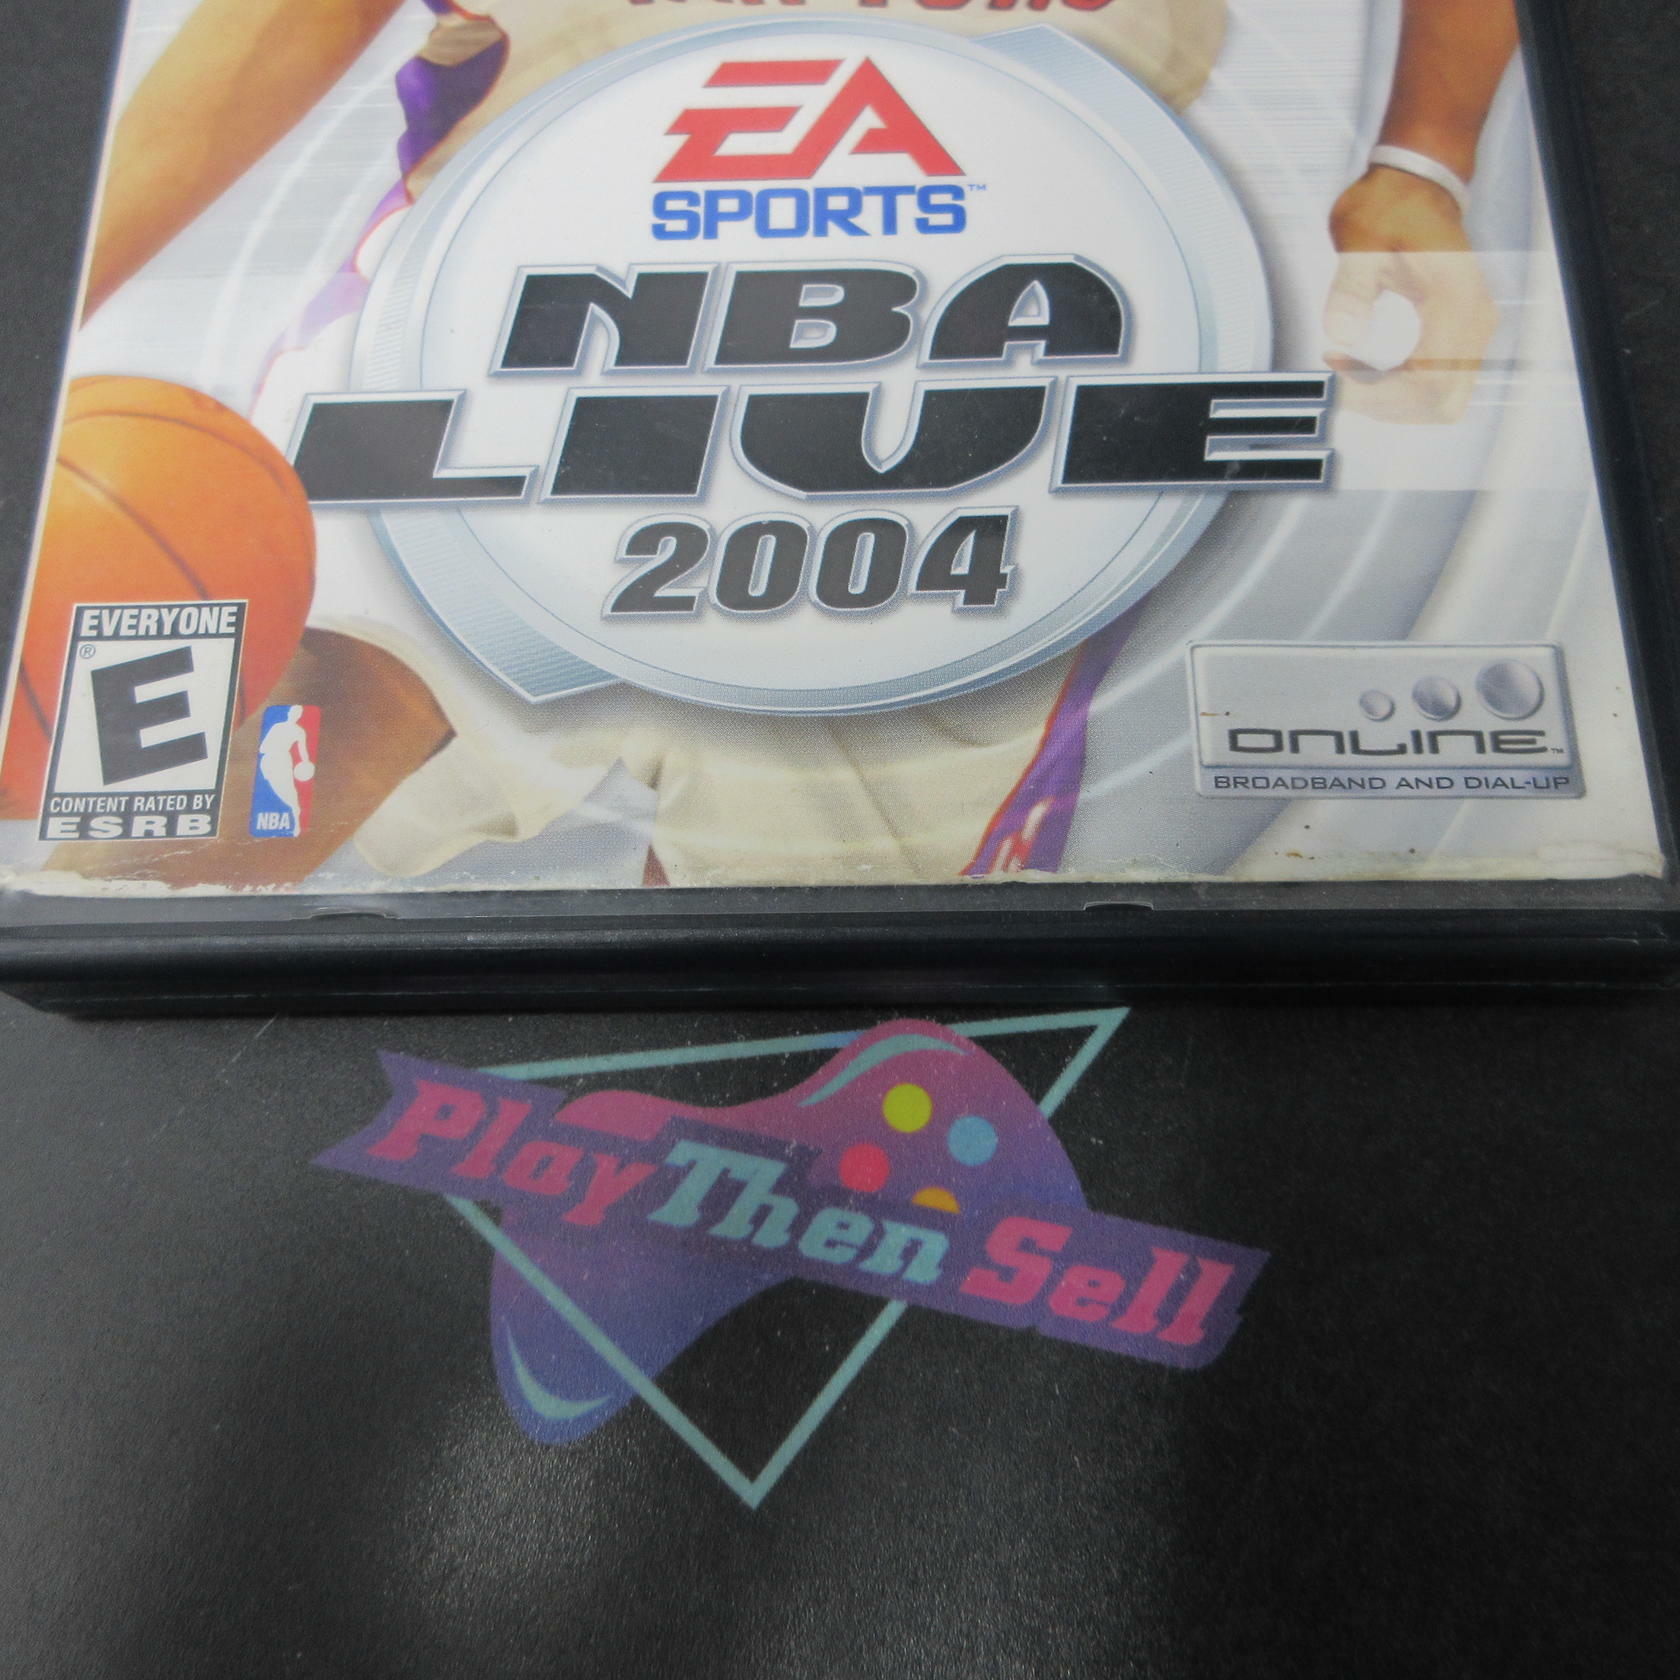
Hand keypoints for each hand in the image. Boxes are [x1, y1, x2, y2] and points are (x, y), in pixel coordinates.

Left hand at [1325, 164, 1498, 423]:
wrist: (1416, 186)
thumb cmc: (1391, 207)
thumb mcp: (1360, 240)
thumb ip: (1352, 289)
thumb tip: (1342, 333)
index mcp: (1456, 298)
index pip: (1431, 380)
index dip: (1382, 395)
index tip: (1339, 378)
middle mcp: (1475, 319)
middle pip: (1443, 401)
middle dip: (1388, 405)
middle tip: (1340, 382)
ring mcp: (1474, 330)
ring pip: (1444, 401)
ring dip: (1393, 401)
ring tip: (1347, 372)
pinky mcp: (1461, 335)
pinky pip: (1440, 385)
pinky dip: (1400, 390)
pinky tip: (1362, 371)